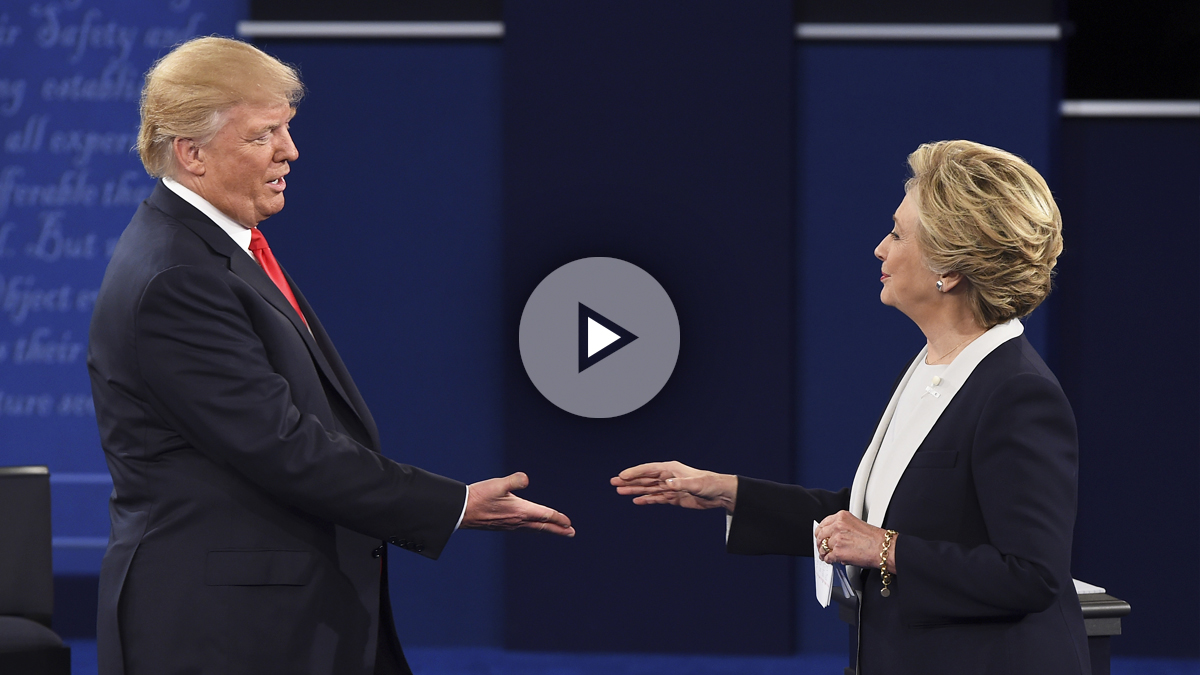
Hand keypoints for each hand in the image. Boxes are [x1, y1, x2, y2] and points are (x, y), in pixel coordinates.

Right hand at [461, 472, 574, 536]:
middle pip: (543, 526)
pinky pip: (524, 529)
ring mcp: (510, 526)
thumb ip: (514, 480)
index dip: (559, 518)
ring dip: (546, 530)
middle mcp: (518, 521)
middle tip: (571, 533)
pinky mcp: (503, 526)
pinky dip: (533, 529)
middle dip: (558, 529)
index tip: (570, 523)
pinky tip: (531, 527)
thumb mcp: (498, 484)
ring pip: (534, 529)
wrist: (462, 511)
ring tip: (556, 531)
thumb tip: (526, 479)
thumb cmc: (479, 497)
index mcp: (520, 511)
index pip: (545, 515)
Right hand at [610, 461, 737, 511]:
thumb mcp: (696, 484)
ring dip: (634, 490)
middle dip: (629, 480)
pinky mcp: (673, 498)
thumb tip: (667, 484)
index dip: (634, 472)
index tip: (621, 476)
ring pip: (648, 488)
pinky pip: (656, 498)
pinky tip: (636, 501)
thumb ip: (680, 484)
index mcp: (671, 469)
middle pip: (645, 478)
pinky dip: (646, 499)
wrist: (720, 494)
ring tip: (619, 491)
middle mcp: (668, 477)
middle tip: (613, 482)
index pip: (648, 470)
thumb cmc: (710, 484)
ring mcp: (670, 487)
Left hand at [814, 511, 895, 571]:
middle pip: (820, 535)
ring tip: (827, 555)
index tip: (820, 536)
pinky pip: (827, 557)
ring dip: (824, 552)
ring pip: (822, 547)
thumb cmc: (875, 538)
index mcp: (841, 517)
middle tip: (822, 547)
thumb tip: (833, 534)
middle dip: (820, 542)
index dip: (820, 532)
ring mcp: (837, 539)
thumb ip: (842, 527)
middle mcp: (837, 526)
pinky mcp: (838, 552)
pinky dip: (828, 560)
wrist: (883, 548)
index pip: (823, 523)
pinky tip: (832, 560)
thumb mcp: (856, 524)